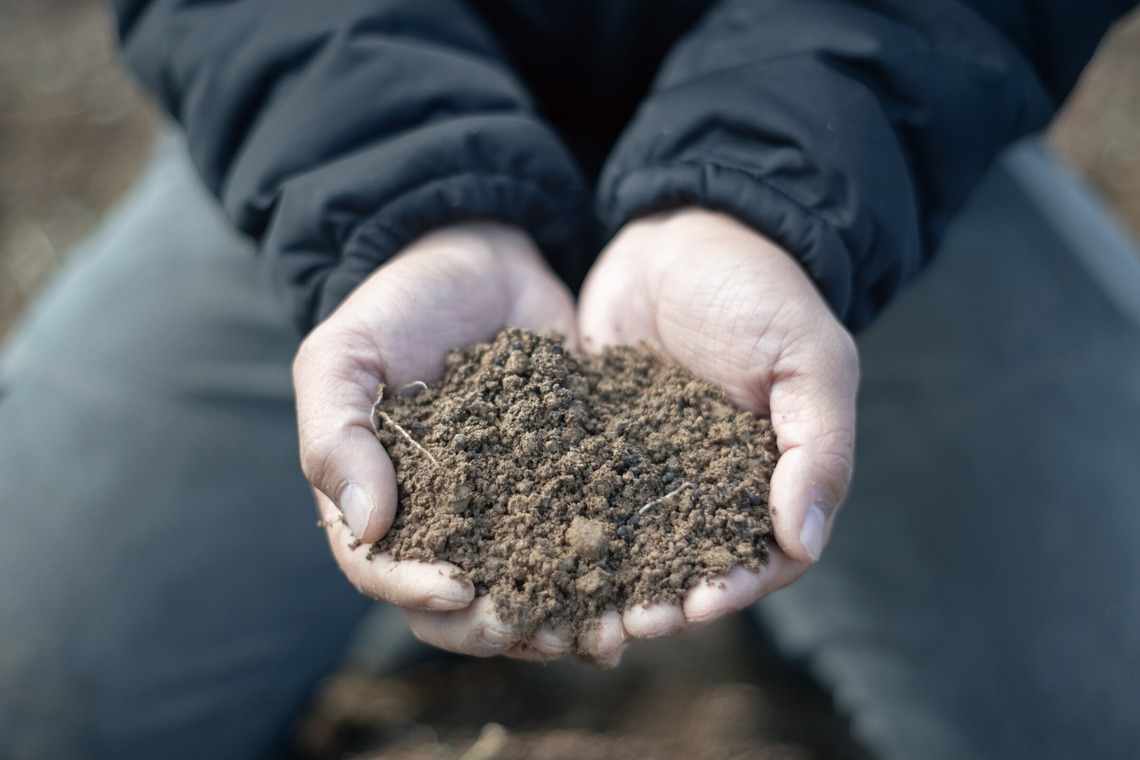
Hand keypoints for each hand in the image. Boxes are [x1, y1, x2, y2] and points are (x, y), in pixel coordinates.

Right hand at [293, 223, 598, 660]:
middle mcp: (444, 523)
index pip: (383, 572)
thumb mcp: (343, 358)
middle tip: (531, 626)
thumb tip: (368, 529)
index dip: (414, 592)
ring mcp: (507, 509)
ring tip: (594, 634)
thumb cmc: (397, 306)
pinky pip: (581, 543)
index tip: (456, 589)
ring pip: (525, 589)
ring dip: (555, 621)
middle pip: (457, 607)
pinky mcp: (566, 484)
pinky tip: (632, 597)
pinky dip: (603, 578)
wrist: (479, 259)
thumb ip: (337, 438)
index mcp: (380, 504)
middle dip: (492, 626)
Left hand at [578, 208, 858, 641]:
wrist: (685, 230)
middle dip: (658, 603)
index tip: (695, 608)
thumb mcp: (811, 359)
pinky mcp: (593, 442)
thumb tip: (803, 539)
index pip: (759, 558)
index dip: (729, 589)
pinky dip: (557, 526)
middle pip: (685, 566)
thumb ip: (820, 448)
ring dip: (602, 582)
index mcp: (768, 479)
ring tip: (570, 610)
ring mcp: (647, 467)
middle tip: (621, 629)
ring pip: (626, 544)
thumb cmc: (763, 290)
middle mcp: (706, 486)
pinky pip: (576, 493)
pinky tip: (524, 551)